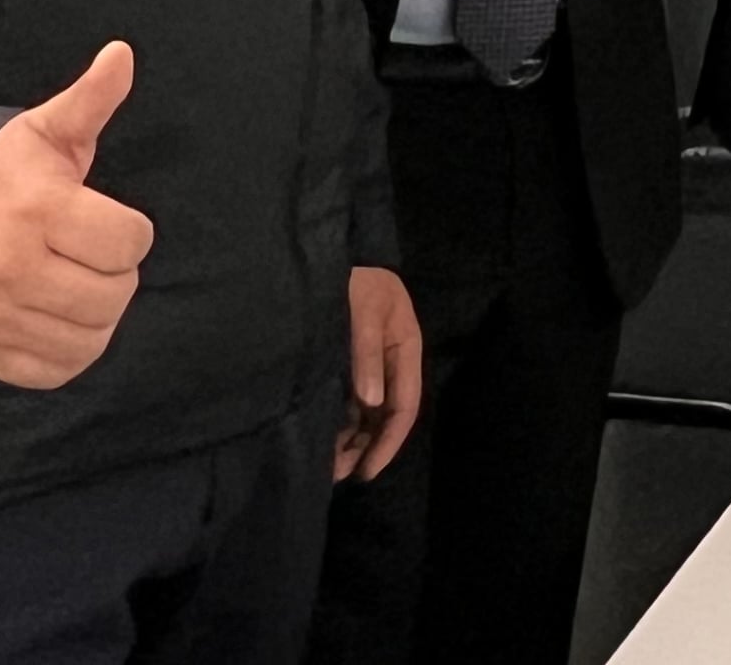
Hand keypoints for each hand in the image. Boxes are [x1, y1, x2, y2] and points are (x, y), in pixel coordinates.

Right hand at [0, 41, 154, 387]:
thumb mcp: (45, 133)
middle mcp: (10, 269)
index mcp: (36, 211)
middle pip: (116, 294)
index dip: (129, 231)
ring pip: (94, 336)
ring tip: (76, 282)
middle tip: (88, 253)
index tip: (101, 219)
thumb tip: (123, 53)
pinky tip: (58, 316)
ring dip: (97, 312)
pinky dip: (72, 348)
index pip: (131, 241)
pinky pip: (61, 369)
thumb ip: (90, 100)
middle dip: (115, 272)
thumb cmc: (2, 178)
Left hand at [337, 265, 422, 481]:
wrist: (325, 252)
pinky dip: (339, 424)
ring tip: (329, 469)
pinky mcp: (348, 363)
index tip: (367, 471)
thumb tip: (370, 402)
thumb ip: (366, 354)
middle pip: (386, 415)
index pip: (405, 405)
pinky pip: (349, 403)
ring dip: (352, 441)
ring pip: (367, 413)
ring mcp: (370, 364)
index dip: (388, 441)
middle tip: (341, 478)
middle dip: (367, 447)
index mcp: (406, 347)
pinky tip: (324, 442)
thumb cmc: (353, 279)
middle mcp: (391, 361)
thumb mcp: (362, 310)